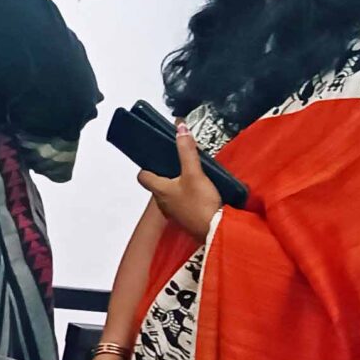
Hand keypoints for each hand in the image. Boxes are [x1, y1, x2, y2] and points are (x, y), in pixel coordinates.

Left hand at [137, 124, 223, 240]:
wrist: (216, 230)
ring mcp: (174, 213)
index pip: (143, 176)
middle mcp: (163, 203)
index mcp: (159, 190)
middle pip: (158, 184)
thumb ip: (187, 151)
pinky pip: (183, 204)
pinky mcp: (187, 219)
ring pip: (171, 194)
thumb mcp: (194, 173)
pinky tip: (201, 192)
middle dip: (166, 174)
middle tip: (179, 164)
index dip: (147, 167)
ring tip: (192, 175)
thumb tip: (180, 129)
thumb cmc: (201, 203)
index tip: (157, 159)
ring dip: (178, 185)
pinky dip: (188, 196)